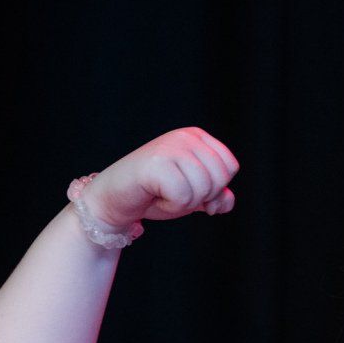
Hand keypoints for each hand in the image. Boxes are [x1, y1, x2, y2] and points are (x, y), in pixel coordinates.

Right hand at [81, 126, 238, 229]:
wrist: (113, 200)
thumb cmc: (153, 195)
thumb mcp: (194, 196)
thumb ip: (216, 196)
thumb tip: (224, 202)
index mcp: (196, 136)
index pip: (230, 167)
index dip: (215, 188)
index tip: (188, 187)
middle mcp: (185, 136)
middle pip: (220, 178)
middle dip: (200, 197)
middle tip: (173, 192)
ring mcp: (170, 147)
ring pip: (204, 188)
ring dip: (184, 203)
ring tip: (162, 192)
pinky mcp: (156, 163)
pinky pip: (183, 196)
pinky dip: (170, 206)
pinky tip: (154, 195)